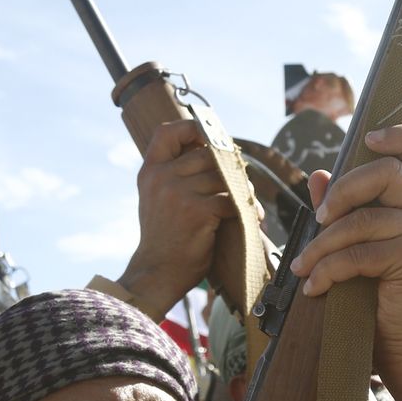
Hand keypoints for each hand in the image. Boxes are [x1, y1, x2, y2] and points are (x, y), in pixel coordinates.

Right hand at [118, 119, 238, 318]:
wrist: (157, 272)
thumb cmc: (164, 238)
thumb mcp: (156, 198)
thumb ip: (174, 174)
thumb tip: (212, 152)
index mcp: (150, 171)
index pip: (167, 132)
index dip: (191, 128)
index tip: (209, 138)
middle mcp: (162, 177)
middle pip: (208, 155)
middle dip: (230, 168)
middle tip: (242, 182)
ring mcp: (178, 193)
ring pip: (223, 177)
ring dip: (242, 189)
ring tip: (248, 202)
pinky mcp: (197, 210)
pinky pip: (232, 199)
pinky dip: (246, 208)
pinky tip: (251, 218)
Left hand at [290, 125, 401, 380]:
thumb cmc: (383, 301)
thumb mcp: (363, 248)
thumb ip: (345, 210)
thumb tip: (317, 176)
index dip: (401, 135)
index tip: (368, 137)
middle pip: (386, 170)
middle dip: (343, 190)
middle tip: (319, 219)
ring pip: (362, 218)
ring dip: (322, 245)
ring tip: (304, 267)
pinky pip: (358, 251)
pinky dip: (328, 269)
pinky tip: (315, 286)